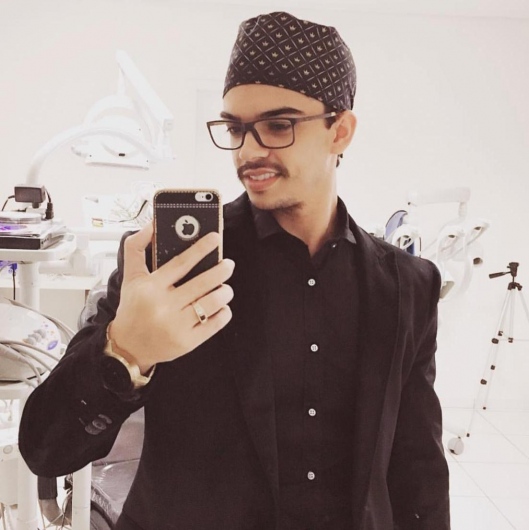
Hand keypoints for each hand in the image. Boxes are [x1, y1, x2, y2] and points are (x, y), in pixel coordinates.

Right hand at [110, 223, 233, 372]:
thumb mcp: (130, 277)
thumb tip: (152, 225)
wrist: (127, 346)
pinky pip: (214, 324)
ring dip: (224, 292)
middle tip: (228, 264)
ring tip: (225, 287)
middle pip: (202, 283)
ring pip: (212, 303)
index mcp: (151, 288)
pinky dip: (223, 313)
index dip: (201, 248)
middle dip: (221, 270)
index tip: (215, 238)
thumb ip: (136, 248)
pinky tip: (222, 307)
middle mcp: (164, 306)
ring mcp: (176, 326)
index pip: (181, 263)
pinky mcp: (187, 342)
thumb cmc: (133, 309)